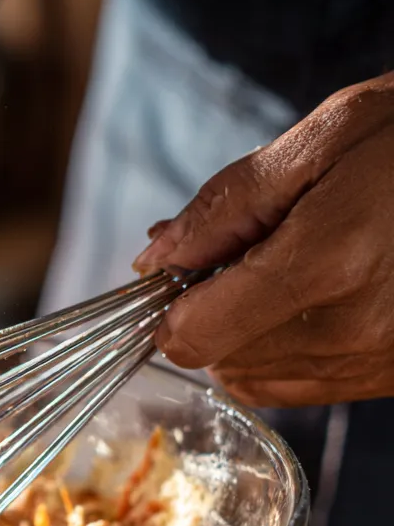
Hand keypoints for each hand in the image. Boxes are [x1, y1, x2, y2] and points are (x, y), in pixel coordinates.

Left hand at [134, 72, 393, 406]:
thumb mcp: (325, 138)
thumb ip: (226, 206)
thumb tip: (155, 260)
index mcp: (326, 264)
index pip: (192, 336)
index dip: (170, 307)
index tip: (184, 271)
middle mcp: (351, 331)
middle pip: (217, 358)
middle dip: (209, 308)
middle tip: (248, 250)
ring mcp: (376, 363)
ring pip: (251, 376)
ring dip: (243, 330)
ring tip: (289, 266)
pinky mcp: (391, 378)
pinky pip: (295, 386)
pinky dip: (279, 349)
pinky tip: (310, 299)